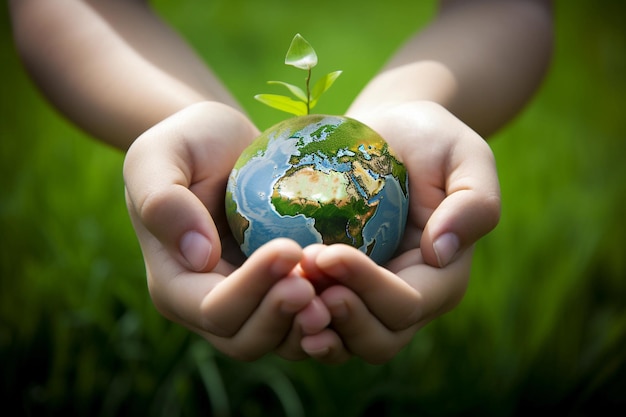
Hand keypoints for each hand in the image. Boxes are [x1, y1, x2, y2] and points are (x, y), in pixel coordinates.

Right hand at [123, 102, 328, 359]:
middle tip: (318, 284)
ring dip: (309, 324)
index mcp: (174, 282)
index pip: (212, 309)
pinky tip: (348, 287)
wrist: (221, 145)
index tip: (288, 249)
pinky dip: (325, 316)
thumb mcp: (158, 156)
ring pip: (278, 341)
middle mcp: (207, 304)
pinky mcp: (276, 292)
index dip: (252, 290)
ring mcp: (246, 303)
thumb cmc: (187, 143)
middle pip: (245, 339)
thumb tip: (200, 257)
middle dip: (283, 317)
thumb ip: (163, 201)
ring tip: (340, 291)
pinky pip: (301, 322)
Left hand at [295, 101, 500, 363]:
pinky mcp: (343, 289)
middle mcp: (411, 298)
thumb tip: (443, 251)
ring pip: (347, 342)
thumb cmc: (430, 140)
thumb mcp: (465, 156)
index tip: (327, 252)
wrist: (389, 134)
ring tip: (284, 289)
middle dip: (340, 315)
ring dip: (315, 325)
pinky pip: (322, 324)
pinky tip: (274, 295)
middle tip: (302, 272)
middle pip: (378, 339)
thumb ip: (474, 203)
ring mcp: (373, 299)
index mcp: (443, 277)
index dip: (367, 287)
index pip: (408, 304)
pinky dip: (299, 320)